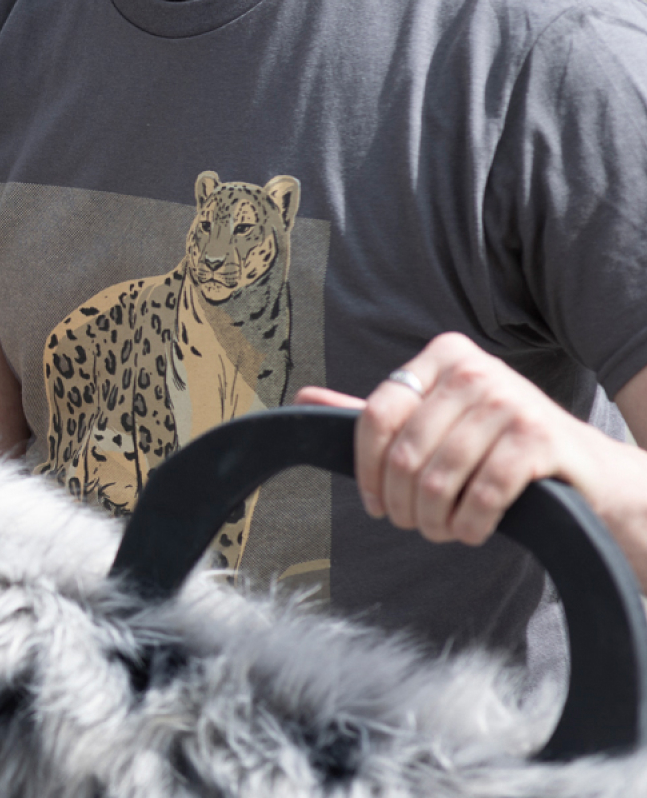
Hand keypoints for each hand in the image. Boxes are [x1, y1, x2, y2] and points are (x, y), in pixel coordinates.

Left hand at [296, 333, 635, 550]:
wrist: (586, 471)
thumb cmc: (498, 446)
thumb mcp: (437, 420)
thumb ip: (378, 413)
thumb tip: (303, 399)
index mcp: (442, 356)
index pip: (375, 416)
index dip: (366, 471)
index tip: (374, 504)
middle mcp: (474, 369)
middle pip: (404, 453)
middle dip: (402, 504)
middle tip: (414, 525)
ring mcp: (510, 400)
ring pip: (439, 478)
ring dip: (434, 520)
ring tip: (441, 530)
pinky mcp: (540, 438)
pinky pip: (482, 494)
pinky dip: (471, 524)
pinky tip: (473, 530)